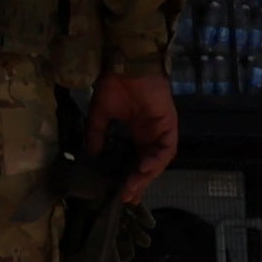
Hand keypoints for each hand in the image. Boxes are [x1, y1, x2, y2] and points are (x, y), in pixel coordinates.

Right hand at [90, 72, 181, 196]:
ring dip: (147, 175)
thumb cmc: (115, 84)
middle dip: (139, 183)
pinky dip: (157, 160)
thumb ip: (97, 134)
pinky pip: (167, 148)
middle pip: (148, 166)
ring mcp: (162, 130)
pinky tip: (145, 168)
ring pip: (158, 161)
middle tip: (127, 197)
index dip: (130, 178)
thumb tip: (92, 155)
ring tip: (133, 186)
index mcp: (138, 132)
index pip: (136, 162)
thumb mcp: (101, 113)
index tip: (121, 195)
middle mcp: (151, 135)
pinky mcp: (169, 125)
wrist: (126, 64)